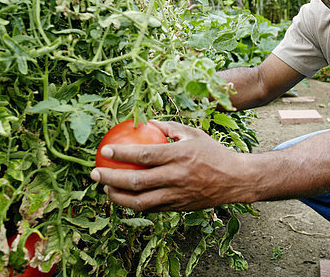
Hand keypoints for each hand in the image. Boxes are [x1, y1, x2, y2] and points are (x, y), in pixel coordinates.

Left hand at [89, 120, 250, 211]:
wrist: (235, 180)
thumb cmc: (214, 153)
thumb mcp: (194, 134)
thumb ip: (170, 127)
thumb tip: (148, 121)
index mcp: (179, 156)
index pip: (143, 156)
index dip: (121, 154)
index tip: (104, 151)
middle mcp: (176, 177)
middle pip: (135, 182)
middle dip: (109, 179)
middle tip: (94, 173)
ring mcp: (176, 195)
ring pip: (139, 202)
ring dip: (117, 197)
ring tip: (105, 189)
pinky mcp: (178, 208)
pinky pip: (151, 208)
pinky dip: (134, 204)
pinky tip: (124, 198)